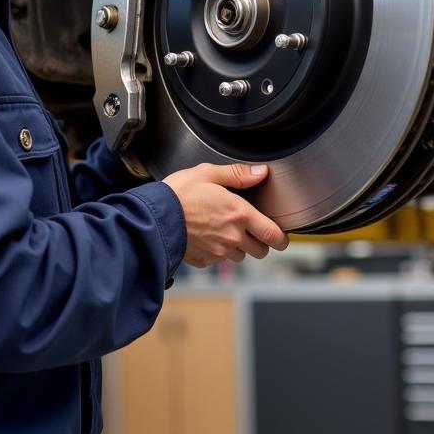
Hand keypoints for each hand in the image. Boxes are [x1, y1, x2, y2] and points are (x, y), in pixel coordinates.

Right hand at [162, 162, 288, 267]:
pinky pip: (219, 260)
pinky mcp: (204, 261)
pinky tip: (206, 236)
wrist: (152, 217)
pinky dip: (217, 252)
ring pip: (240, 256)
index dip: (281, 238)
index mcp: (239, 214)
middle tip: (248, 228)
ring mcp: (218, 252)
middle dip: (259, 241)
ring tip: (222, 229)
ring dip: (238, 247)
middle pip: (261, 251)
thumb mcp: (208, 173)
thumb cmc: (177, 193)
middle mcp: (232, 236)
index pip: (273, 235)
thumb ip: (238, 174)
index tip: (280, 236)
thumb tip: (260, 173)